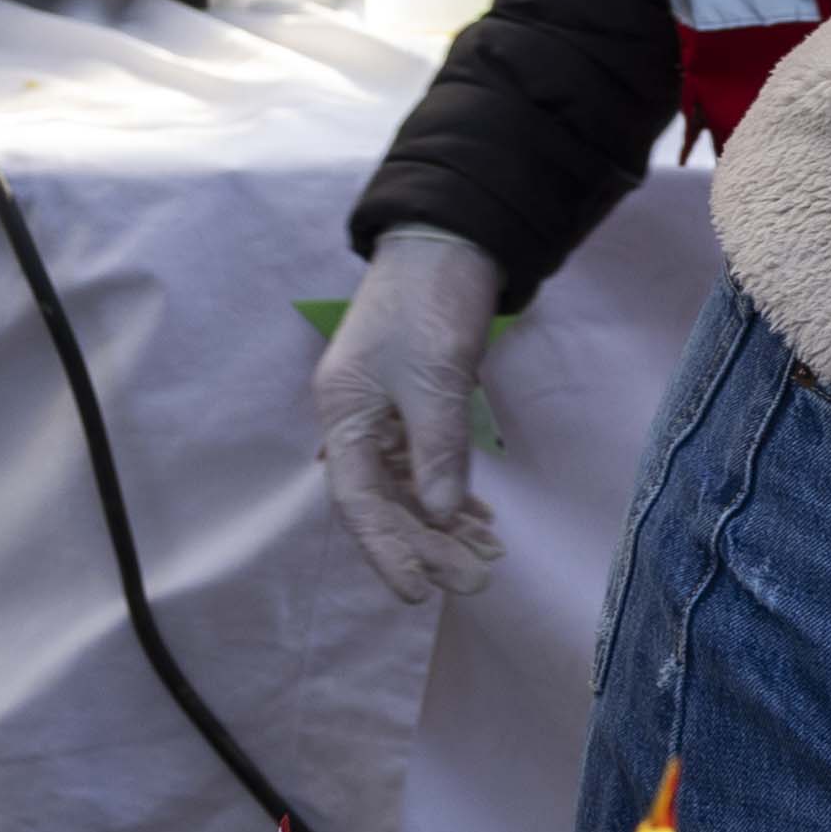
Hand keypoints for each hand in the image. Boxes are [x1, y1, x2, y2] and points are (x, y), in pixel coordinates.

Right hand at [306, 224, 506, 603]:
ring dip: (444, 525)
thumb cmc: (430, 301)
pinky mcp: (414, 404)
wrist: (450, 237)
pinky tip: (479, 521)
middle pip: (387, 502)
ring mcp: (385, 413)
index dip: (387, 551)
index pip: (359, 502)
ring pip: (409, 488)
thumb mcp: (434, 378)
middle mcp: (356, 420)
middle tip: (477, 580)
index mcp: (343, 413)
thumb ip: (436, 448)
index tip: (419, 593)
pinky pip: (426, 464)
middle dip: (428, 545)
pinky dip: (451, 493)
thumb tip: (437, 514)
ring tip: (487, 560)